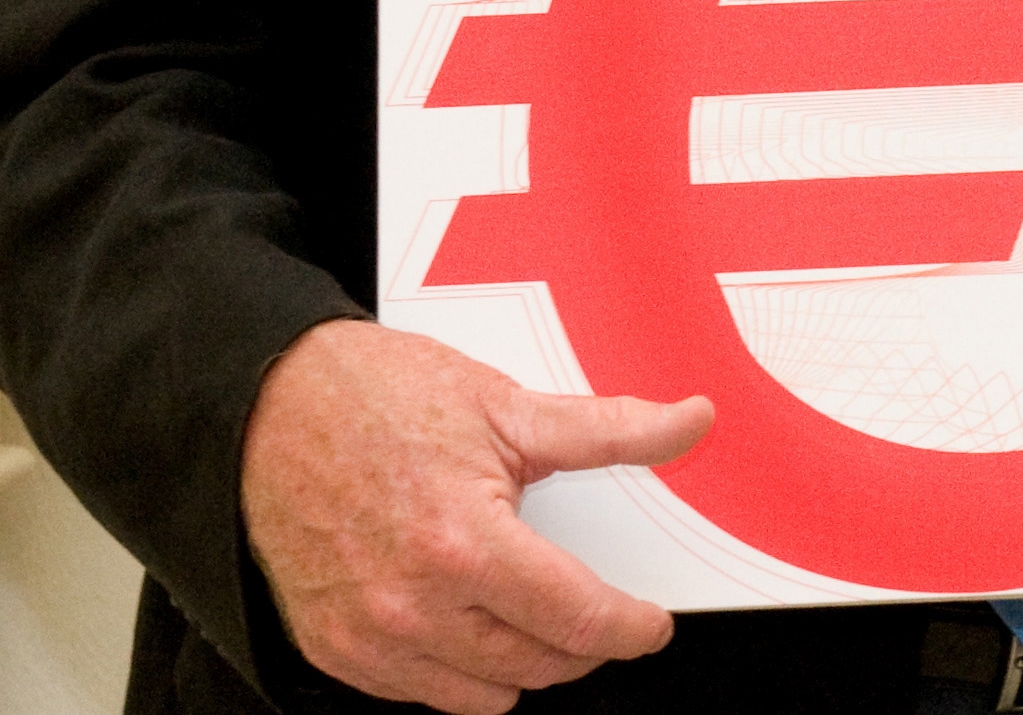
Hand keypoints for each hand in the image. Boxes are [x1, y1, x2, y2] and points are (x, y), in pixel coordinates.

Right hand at [243, 318, 711, 712]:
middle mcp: (413, 605)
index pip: (575, 620)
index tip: (650, 627)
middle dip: (584, 645)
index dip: (629, 629)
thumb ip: (611, 428)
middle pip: (535, 664)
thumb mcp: (509, 407)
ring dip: (527, 666)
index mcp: (464, 544)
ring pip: (482, 693)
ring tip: (544, 621)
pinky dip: (460, 674)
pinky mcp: (331, 648)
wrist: (268, 409)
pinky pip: (419, 693)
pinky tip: (475, 629)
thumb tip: (690, 421)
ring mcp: (367, 636)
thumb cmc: (378, 399)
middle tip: (603, 615)